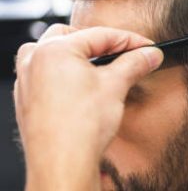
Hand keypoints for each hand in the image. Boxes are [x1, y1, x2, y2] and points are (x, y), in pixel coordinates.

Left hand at [13, 24, 162, 189]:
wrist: (63, 163)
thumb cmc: (80, 127)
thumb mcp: (116, 87)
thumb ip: (135, 64)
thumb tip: (150, 54)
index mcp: (55, 50)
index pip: (100, 34)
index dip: (130, 40)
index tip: (147, 48)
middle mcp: (34, 60)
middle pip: (72, 37)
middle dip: (100, 44)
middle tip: (123, 55)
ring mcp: (27, 81)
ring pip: (52, 54)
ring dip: (76, 56)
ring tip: (99, 68)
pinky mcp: (27, 100)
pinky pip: (44, 75)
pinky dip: (64, 75)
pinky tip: (81, 89)